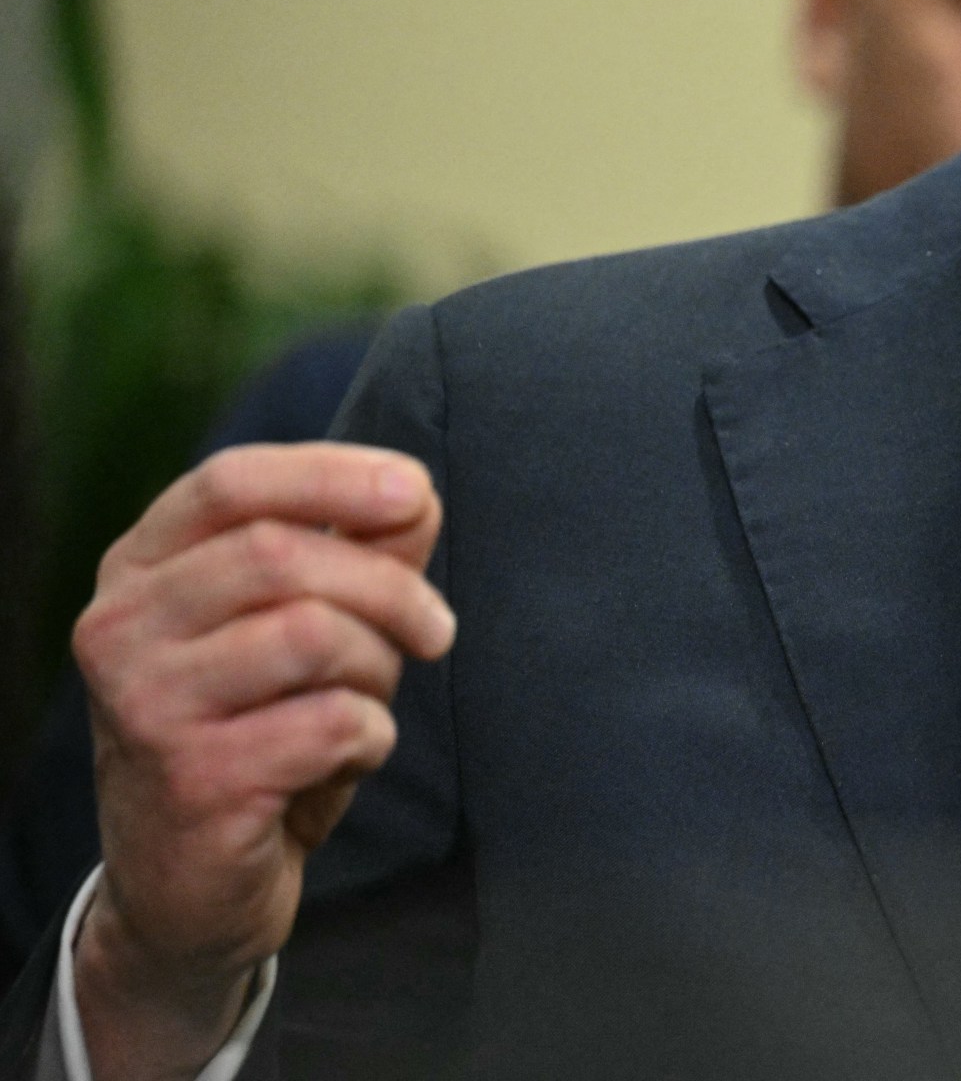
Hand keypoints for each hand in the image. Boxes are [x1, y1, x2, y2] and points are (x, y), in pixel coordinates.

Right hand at [67, 443, 454, 1080]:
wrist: (189, 890)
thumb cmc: (260, 727)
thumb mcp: (307, 621)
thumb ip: (360, 550)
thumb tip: (414, 496)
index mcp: (142, 567)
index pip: (232, 480)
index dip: (332, 473)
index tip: (415, 492)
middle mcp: (122, 626)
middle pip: (283, 554)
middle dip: (389, 588)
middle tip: (435, 631)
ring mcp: (145, 706)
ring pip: (312, 633)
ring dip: (379, 667)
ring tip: (370, 702)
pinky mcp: (190, 781)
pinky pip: (329, 722)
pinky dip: (371, 735)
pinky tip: (347, 757)